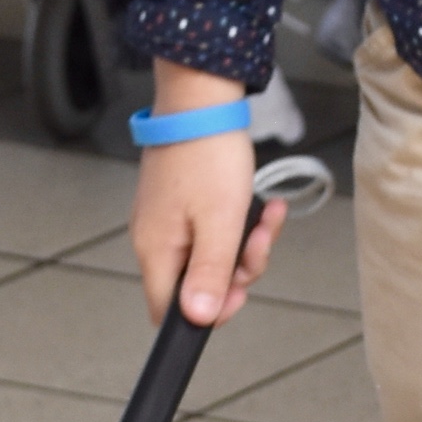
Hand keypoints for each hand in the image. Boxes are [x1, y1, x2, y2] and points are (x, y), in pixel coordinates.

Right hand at [129, 74, 285, 325]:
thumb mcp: (220, 223)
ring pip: (211, 257)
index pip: (168, 311)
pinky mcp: (181, 206)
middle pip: (197, 285)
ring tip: (267, 217)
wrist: (201, 101)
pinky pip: (212, 231)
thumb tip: (198, 319)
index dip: (206, 313)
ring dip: (246, 244)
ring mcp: (167, 222)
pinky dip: (240, 224)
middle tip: (258, 242)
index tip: (238, 292)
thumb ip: (209, 275)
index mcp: (156, 251)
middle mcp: (154, 240)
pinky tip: (263, 207)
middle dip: (238, 270)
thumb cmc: (208, 155)